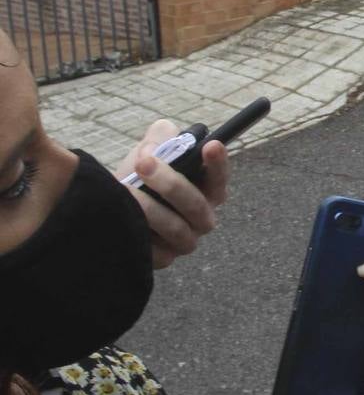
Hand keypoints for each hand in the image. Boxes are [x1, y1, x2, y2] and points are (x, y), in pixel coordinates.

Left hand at [115, 119, 229, 267]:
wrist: (112, 208)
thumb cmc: (140, 178)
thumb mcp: (150, 152)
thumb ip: (162, 136)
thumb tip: (164, 135)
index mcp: (207, 190)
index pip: (220, 177)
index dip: (218, 163)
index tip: (211, 145)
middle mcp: (203, 218)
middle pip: (197, 205)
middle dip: (171, 183)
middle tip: (144, 162)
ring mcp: (184, 241)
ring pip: (177, 228)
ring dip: (150, 207)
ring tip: (123, 188)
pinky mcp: (164, 259)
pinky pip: (155, 250)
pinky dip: (139, 232)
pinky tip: (122, 218)